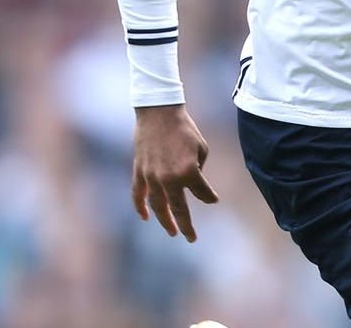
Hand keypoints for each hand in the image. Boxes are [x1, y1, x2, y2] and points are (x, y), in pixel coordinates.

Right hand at [132, 104, 218, 241]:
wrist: (159, 113)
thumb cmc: (185, 129)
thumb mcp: (202, 148)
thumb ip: (198, 169)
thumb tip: (192, 184)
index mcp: (189, 172)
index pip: (202, 193)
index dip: (209, 197)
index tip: (212, 198)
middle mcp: (169, 178)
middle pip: (179, 209)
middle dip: (186, 226)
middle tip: (191, 238)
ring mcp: (152, 176)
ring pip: (158, 206)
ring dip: (164, 221)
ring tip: (171, 231)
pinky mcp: (139, 171)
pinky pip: (138, 194)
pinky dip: (140, 207)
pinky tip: (145, 217)